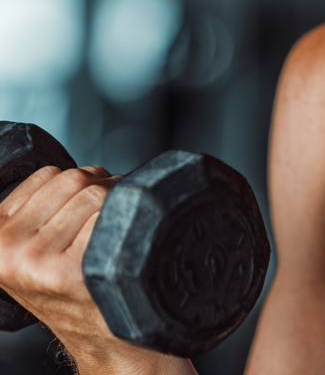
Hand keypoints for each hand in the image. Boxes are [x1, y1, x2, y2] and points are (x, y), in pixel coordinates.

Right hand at [0, 165, 194, 374]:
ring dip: (119, 202)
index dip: (77, 185)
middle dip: (101, 189)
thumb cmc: (77, 284)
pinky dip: (127, 223)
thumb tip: (65, 173)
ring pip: (97, 193)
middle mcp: (8, 252)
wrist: (104, 336)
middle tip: (103, 225)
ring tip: (112, 236)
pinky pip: (111, 215)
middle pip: (75, 178)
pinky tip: (119, 249)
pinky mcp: (69, 271)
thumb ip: (38, 209)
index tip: (81, 215)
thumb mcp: (36, 248)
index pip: (48, 174)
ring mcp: (36, 262)